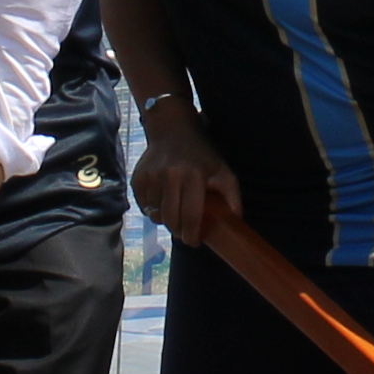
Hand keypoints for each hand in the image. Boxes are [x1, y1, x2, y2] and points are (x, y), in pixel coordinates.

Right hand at [127, 109, 239, 241]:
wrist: (173, 131)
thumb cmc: (202, 154)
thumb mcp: (223, 171)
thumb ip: (232, 197)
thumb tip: (236, 221)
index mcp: (193, 176)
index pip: (191, 216)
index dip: (192, 235)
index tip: (194, 243)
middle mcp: (169, 176)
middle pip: (171, 219)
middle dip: (178, 231)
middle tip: (184, 231)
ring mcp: (151, 176)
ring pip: (155, 214)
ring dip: (165, 219)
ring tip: (174, 212)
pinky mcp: (137, 178)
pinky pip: (143, 205)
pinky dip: (152, 209)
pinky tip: (162, 201)